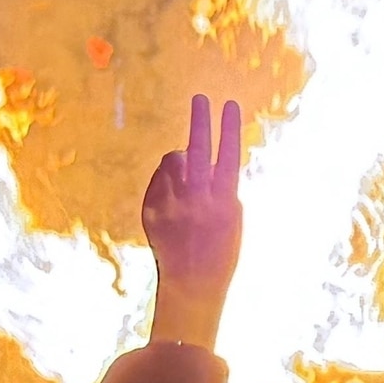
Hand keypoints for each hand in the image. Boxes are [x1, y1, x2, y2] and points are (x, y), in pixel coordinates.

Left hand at [142, 94, 244, 349]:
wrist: (191, 284)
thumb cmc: (219, 252)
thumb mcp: (231, 218)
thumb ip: (220, 188)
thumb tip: (199, 161)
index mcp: (224, 200)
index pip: (229, 154)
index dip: (230, 127)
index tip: (230, 103)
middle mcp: (197, 198)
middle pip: (198, 148)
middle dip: (200, 120)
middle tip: (200, 98)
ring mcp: (172, 203)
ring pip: (173, 162)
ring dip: (181, 161)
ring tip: (188, 180)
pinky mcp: (152, 209)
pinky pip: (158, 181)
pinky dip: (166, 183)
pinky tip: (174, 203)